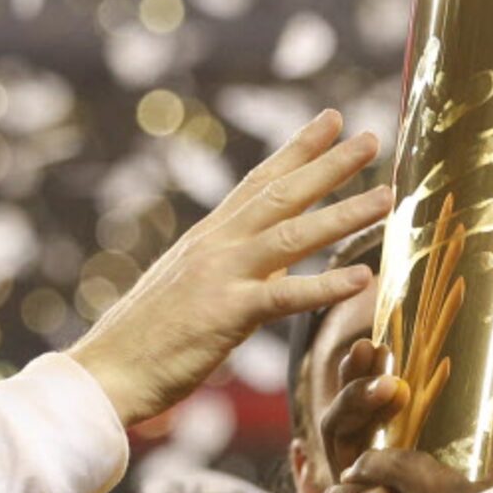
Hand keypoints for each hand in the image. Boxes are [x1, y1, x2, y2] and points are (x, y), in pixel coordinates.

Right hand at [70, 110, 387, 428]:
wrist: (105, 372)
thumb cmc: (142, 339)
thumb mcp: (185, 287)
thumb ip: (219, 267)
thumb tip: (248, 262)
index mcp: (208, 237)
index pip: (260, 182)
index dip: (299, 149)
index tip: (332, 120)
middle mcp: (217, 244)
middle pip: (283, 194)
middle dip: (330, 164)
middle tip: (372, 137)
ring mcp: (222, 275)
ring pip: (294, 234)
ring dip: (345, 213)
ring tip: (387, 196)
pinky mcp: (227, 313)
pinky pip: (286, 295)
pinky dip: (326, 286)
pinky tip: (364, 277)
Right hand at [292, 339, 405, 492]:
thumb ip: (484, 453)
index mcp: (375, 463)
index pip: (363, 409)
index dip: (360, 377)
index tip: (375, 346)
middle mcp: (346, 484)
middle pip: (337, 428)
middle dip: (357, 402)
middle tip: (392, 386)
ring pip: (330, 482)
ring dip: (357, 471)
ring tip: (386, 471)